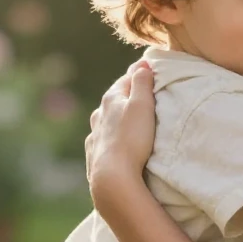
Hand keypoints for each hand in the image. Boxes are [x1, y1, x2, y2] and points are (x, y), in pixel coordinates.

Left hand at [86, 61, 157, 199]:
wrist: (112, 178)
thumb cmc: (132, 138)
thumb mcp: (142, 105)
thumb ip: (142, 82)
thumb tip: (142, 64)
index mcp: (111, 99)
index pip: (126, 79)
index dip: (139, 74)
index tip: (149, 70)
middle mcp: (99, 115)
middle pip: (115, 99)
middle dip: (127, 96)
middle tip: (143, 96)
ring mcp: (94, 135)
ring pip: (107, 120)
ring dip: (117, 118)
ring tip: (130, 121)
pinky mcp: (94, 155)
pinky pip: (103, 141)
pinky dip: (111, 138)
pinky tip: (115, 143)